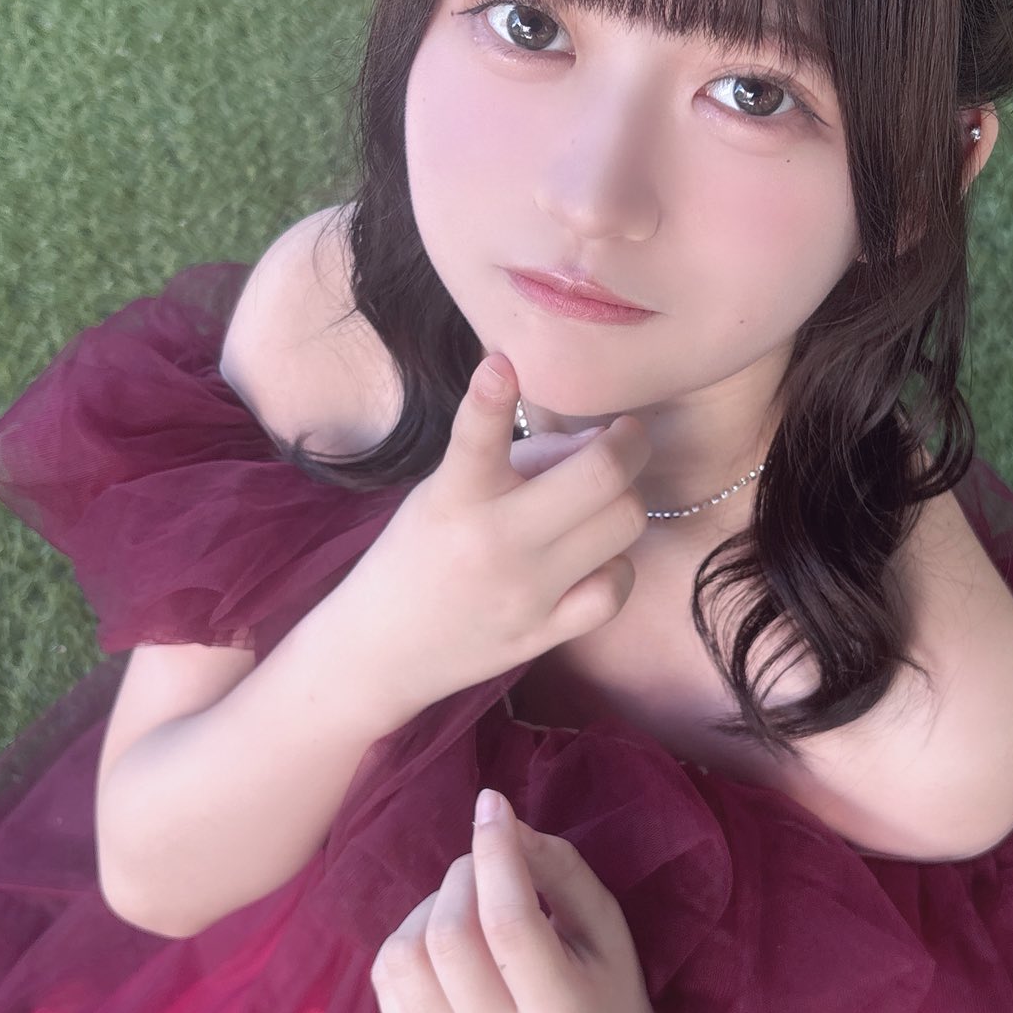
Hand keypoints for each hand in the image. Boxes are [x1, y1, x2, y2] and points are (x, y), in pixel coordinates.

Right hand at [327, 351, 652, 737]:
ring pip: (624, 524)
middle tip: (626, 435)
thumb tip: (603, 441)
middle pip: (599, 477)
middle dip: (629, 442)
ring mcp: (525, 591)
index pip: (474, 438)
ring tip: (603, 498)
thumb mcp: (449, 490)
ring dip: (625, 499)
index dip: (489, 397)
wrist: (383, 649)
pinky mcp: (544, 633)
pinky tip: (596, 557)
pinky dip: (617, 564)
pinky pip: (616, 587)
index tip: (501, 363)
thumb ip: (523, 457)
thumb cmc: (422, 550)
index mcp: (456, 495)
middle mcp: (493, 541)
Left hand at [369, 787, 671, 1012]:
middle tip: (489, 867)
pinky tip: (451, 945)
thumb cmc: (603, 978)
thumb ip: (557, 866)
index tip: (492, 802)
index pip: (508, 924)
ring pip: (404, 954)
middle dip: (464, 875)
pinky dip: (412, 937)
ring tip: (470, 910)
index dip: (495, 853)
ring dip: (433, 907)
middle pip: (448, 937)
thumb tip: (493, 819)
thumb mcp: (602, 919)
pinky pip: (385, 975)